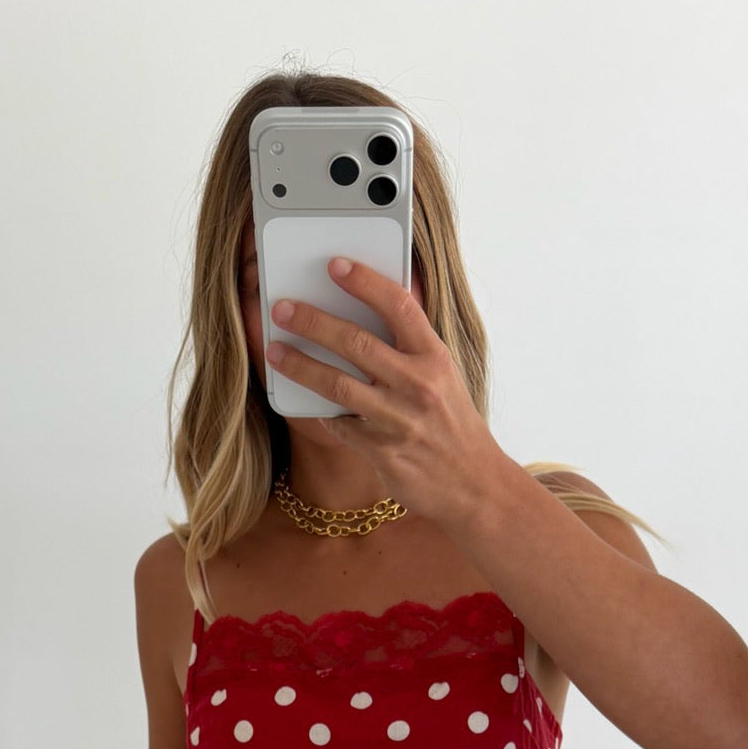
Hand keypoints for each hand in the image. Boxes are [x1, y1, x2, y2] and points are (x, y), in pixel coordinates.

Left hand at [265, 256, 503, 526]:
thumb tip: (366, 316)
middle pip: (356, 344)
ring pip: (337, 385)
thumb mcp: (443, 377)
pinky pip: (340, 425)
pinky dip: (324, 414)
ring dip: (300, 366)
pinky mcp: (382, 452)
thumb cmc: (452, 425)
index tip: (336, 265)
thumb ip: (410, 349)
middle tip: (282, 308)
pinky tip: (312, 405)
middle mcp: (418, 385)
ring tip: (275, 352)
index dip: (365, 282)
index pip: (398, 307)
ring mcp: (398, 420)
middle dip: (313, 322)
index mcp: (434, 358)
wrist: (472, 483)